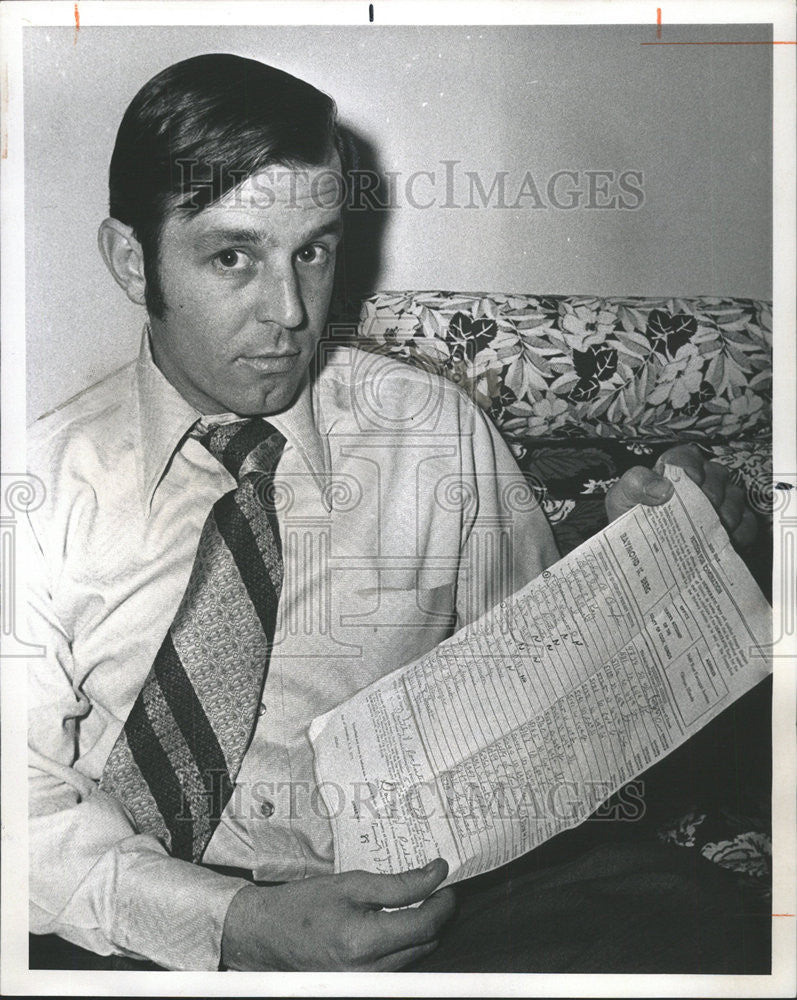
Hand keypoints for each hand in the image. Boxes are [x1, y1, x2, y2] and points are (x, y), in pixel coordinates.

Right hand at [221, 858, 454, 970]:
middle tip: (434, 884)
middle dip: (436, 912)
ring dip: (422, 928)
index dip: (442, 900)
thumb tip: (435, 875)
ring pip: (415, 955)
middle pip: (425, 942)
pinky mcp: (363, 984)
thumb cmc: (303, 906)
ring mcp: (366, 983)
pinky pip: (398, 963)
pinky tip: (396, 919)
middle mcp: (370, 971)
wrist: (266, 935)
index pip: (424, 924)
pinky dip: (404, 941)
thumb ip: (398, 883)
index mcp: (364, 942)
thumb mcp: (351, 883)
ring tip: (416, 899)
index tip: (445, 877)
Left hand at [605, 443, 756, 547]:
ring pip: (735, 497)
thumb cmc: (628, 525)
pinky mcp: (731, 526)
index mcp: (670, 473)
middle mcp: (697, 484)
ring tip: (711, 529)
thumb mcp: (620, 501)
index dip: (692, 466)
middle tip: (702, 511)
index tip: (692, 481)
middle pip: (717, 475)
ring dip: (726, 513)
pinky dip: (740, 531)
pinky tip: (726, 540)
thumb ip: (635, 484)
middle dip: (711, 493)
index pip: (687, 457)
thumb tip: (663, 488)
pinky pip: (747, 522)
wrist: (639, 561)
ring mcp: (716, 504)